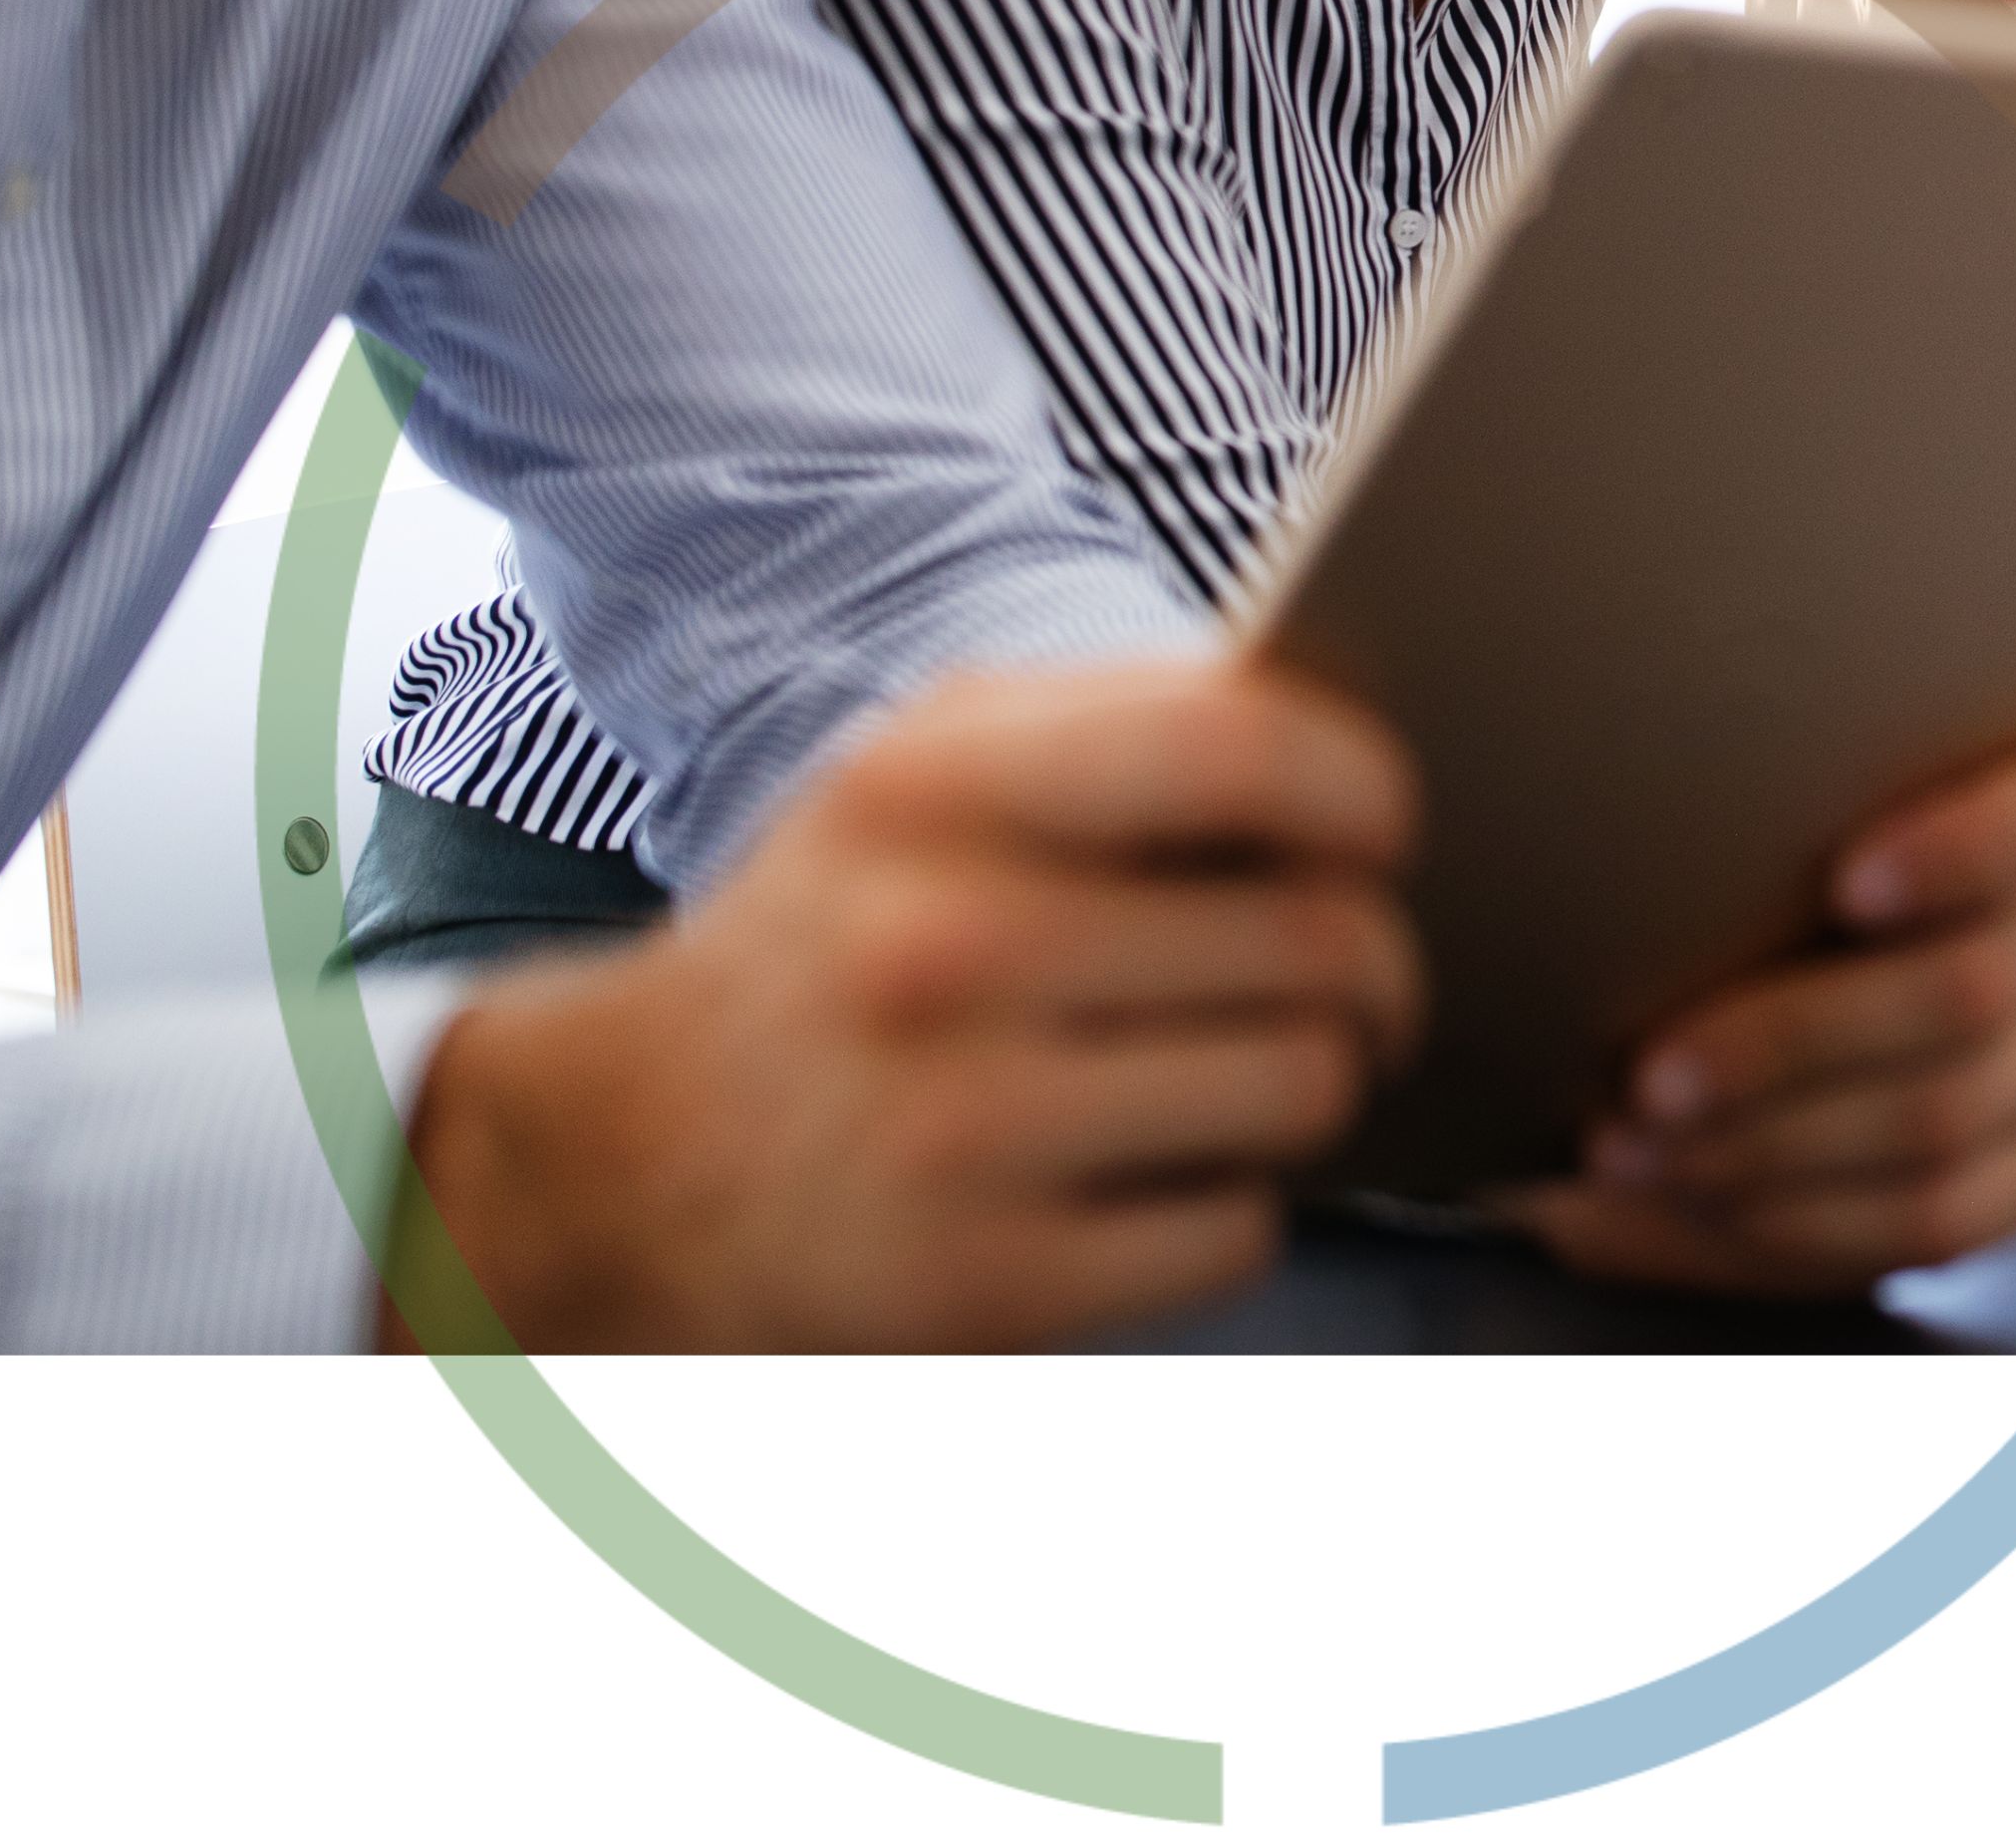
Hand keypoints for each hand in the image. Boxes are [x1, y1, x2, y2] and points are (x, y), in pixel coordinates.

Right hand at [393, 654, 1416, 1350]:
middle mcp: (945, 948)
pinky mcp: (990, 1283)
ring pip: (1304, 1084)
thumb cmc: (831, 946)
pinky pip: (1239, 1227)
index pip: (1238, 749)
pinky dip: (1233, 1201)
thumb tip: (1355, 744)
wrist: (629, 1158)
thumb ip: (1113, 733)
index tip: (1386, 827)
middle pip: (1317, 938)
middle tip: (1355, 978)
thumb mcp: (916, 786)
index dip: (1364, 787)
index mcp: (932, 790)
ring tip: (1251, 1069)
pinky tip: (1161, 1173)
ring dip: (1310, 1081)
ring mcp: (965, 1127)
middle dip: (1374, 963)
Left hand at [1493, 694, 2015, 1295]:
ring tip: (1635, 1144)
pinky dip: (1804, 1213)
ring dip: (1771, 1140)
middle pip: (1979, 979)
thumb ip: (1735, 794)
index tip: (1844, 886)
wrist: (1708, 1018)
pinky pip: (1941, 1211)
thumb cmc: (1704, 869)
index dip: (1981, 841)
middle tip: (1649, 1076)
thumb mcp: (1717, 811)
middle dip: (1794, 1039)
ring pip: (1948, 1108)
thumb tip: (1633, 811)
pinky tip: (1703, 1195)